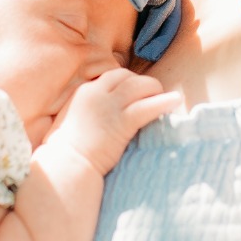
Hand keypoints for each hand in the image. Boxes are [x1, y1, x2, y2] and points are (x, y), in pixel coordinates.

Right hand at [54, 68, 178, 175]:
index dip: (127, 81)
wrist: (67, 164)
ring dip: (154, 89)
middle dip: (141, 81)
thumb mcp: (68, 121)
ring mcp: (110, 107)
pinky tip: (176, 101)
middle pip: (126, 76)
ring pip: (140, 86)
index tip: (135, 90)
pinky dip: (164, 102)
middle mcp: (97, 94)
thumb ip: (82, 110)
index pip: (111, 76)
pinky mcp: (122, 122)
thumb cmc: (65, 151)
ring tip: (166, 95)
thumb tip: (92, 113)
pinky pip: (148, 107)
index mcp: (84, 92)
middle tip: (151, 92)